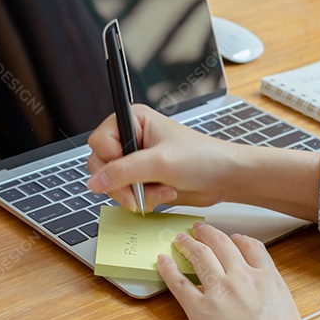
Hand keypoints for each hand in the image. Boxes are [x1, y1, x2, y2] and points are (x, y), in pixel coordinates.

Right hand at [86, 104, 319, 219]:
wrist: (224, 178)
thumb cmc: (202, 158)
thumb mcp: (160, 163)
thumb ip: (123, 171)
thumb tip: (94, 182)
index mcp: (133, 120)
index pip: (99, 142)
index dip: (110, 159)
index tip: (129, 169)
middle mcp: (131, 138)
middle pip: (101, 165)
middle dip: (122, 183)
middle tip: (139, 192)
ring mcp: (135, 160)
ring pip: (112, 183)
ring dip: (135, 194)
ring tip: (161, 190)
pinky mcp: (142, 178)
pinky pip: (126, 193)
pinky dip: (142, 199)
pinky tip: (163, 194)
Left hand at [159, 222, 319, 319]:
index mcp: (270, 279)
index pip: (252, 247)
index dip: (239, 240)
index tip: (233, 238)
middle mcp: (244, 278)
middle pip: (222, 245)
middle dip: (209, 234)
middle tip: (199, 230)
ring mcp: (221, 291)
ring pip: (200, 256)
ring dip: (188, 244)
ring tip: (181, 239)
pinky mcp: (200, 310)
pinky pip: (179, 283)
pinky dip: (169, 269)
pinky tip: (163, 261)